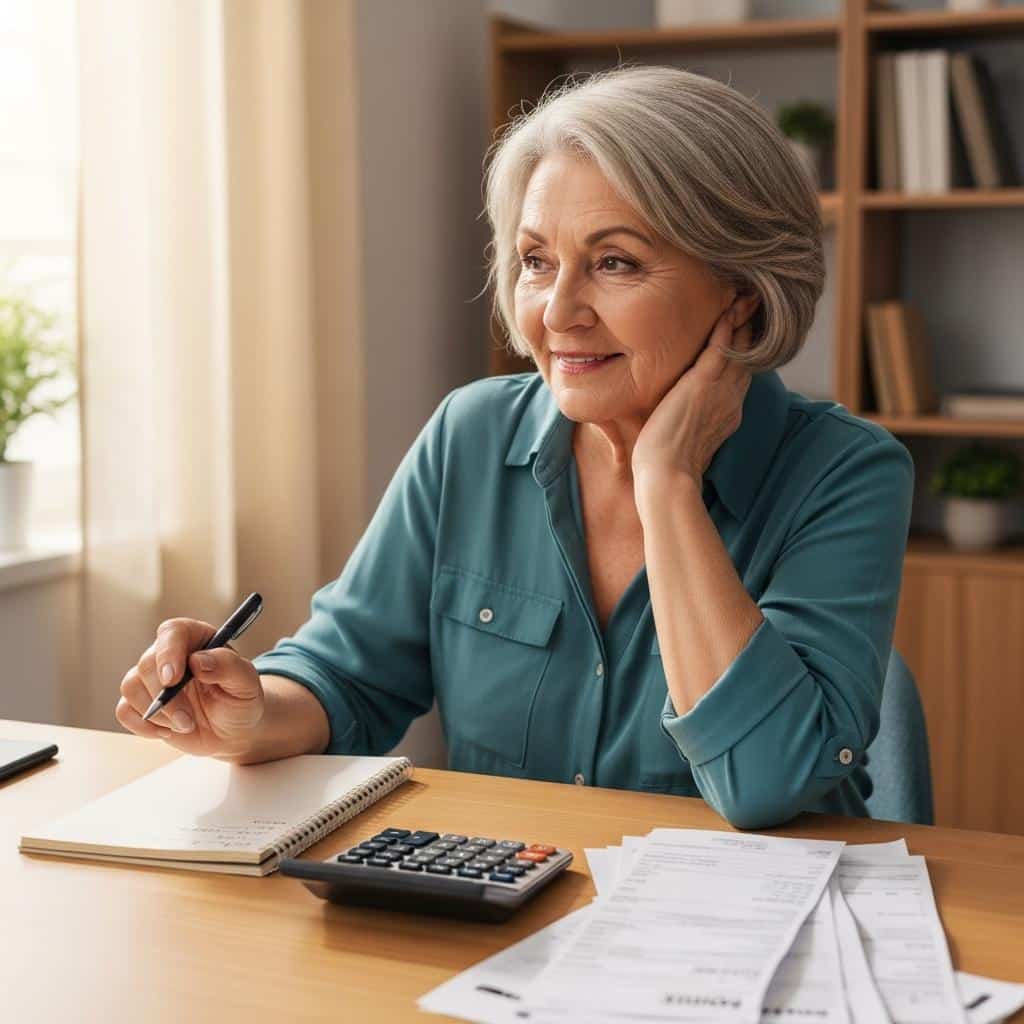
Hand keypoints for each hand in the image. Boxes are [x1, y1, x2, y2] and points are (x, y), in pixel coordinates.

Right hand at [115, 618, 265, 759]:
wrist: (232, 731)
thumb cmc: (241, 701)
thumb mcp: (246, 683)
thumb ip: (228, 667)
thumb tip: (198, 661)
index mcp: (196, 638)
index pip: (172, 632)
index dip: (168, 653)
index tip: (172, 680)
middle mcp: (170, 653)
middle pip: (147, 664)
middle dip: (167, 699)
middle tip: (188, 721)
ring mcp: (152, 678)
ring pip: (132, 686)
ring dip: (157, 714)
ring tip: (186, 725)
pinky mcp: (140, 702)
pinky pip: (124, 710)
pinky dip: (143, 726)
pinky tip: (167, 731)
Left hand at [631, 307, 752, 491]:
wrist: (667, 476)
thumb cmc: (666, 465)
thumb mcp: (684, 438)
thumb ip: (687, 422)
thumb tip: (674, 418)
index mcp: (727, 413)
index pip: (740, 375)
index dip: (745, 353)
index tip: (745, 333)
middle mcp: (731, 400)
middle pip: (748, 357)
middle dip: (752, 330)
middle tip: (756, 304)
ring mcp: (720, 391)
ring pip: (740, 348)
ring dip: (744, 321)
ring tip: (748, 296)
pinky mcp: (703, 384)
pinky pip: (721, 347)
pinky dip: (726, 326)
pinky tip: (728, 307)